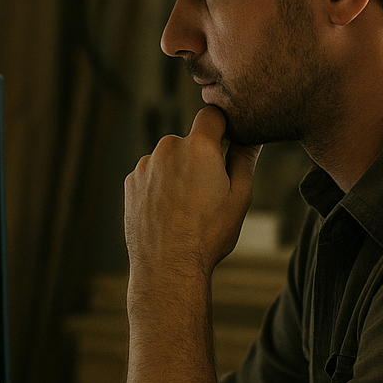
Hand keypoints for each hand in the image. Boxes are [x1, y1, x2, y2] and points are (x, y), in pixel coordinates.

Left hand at [125, 107, 260, 293]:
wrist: (167, 266)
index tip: (227, 140)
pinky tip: (167, 212)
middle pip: (188, 141)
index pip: (212, 115)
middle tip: (207, 191)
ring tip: (185, 208)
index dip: (222, 125)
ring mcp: (145, 165)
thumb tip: (252, 136)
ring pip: (168, 159)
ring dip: (177, 172)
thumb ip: (245, 159)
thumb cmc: (209, 235)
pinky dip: (159, 186)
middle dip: (198, 157)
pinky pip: (151, 175)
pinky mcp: (130, 182)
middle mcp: (167, 148)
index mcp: (198, 148)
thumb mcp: (240, 197)